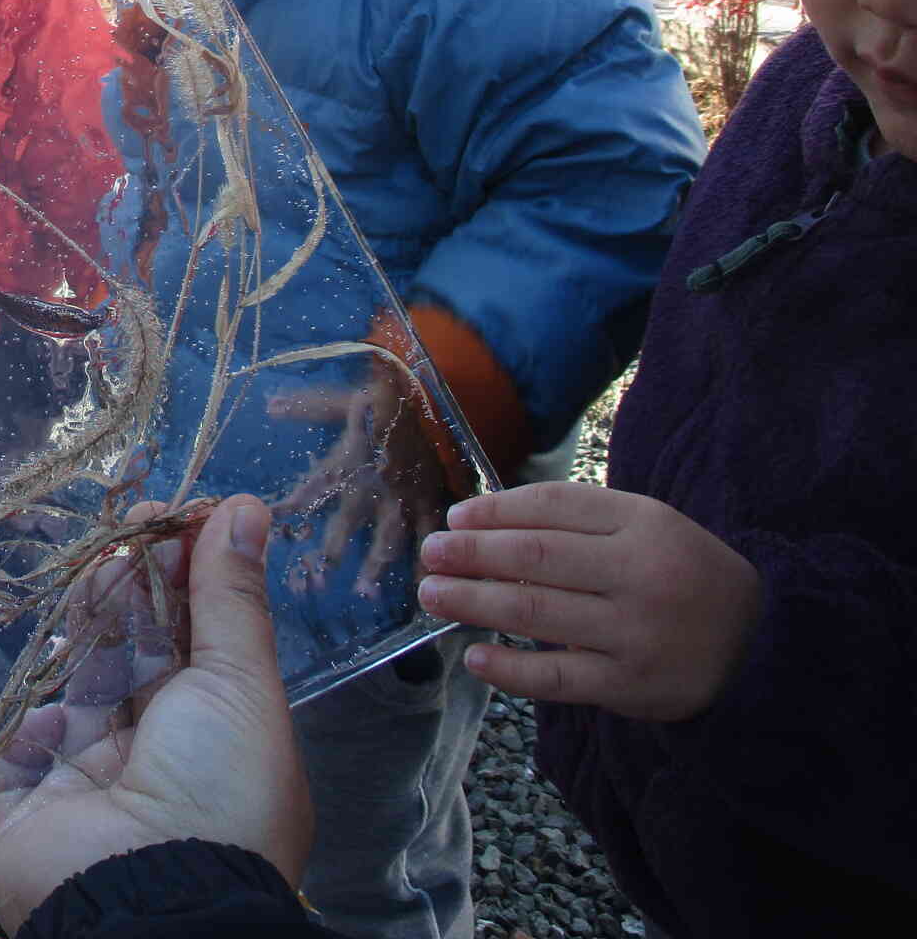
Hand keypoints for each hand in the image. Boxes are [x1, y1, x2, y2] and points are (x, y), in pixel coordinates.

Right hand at [0, 496, 310, 935]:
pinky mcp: (33, 806)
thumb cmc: (214, 788)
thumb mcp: (239, 681)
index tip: (174, 518)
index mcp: (222, 740)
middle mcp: (162, 759)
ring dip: (88, 631)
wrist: (145, 899)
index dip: (188, 579)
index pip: (201, 643)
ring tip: (95, 569)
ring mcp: (94, 784)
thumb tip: (246, 506)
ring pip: (82, 689)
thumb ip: (231, 597)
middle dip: (135, 591)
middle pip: (140, 657)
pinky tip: (57, 711)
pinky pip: (26, 750)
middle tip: (127, 528)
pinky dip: (38, 726)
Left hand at [270, 366, 445, 599]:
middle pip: (350, 519)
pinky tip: (425, 586)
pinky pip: (428, 534)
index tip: (280, 525)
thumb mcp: (342, 398)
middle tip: (319, 576)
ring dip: (375, 564)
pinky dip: (426, 559)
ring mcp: (404, 494)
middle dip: (334, 547)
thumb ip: (308, 407)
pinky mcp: (429, 500)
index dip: (297, 503)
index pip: (316, 484)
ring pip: (388, 535)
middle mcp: (374, 481)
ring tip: (364, 592)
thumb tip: (269, 408)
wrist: (430, 398)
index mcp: (350, 457)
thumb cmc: (381, 398)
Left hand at [417, 482, 761, 721]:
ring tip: (434, 595)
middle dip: (471, 553)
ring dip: (473, 602)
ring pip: (535, 612)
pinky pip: (556, 678)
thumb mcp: (646, 527)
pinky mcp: (631, 686)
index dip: (495, 511)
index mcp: (643, 523)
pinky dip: (509, 668)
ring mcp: (635, 633)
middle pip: (535, 556)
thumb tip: (482, 522)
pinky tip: (474, 656)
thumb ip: (576, 520)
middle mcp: (639, 574)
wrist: (762, 644)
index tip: (455, 518)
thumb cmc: (681, 574)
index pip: (553, 506)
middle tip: (430, 555)